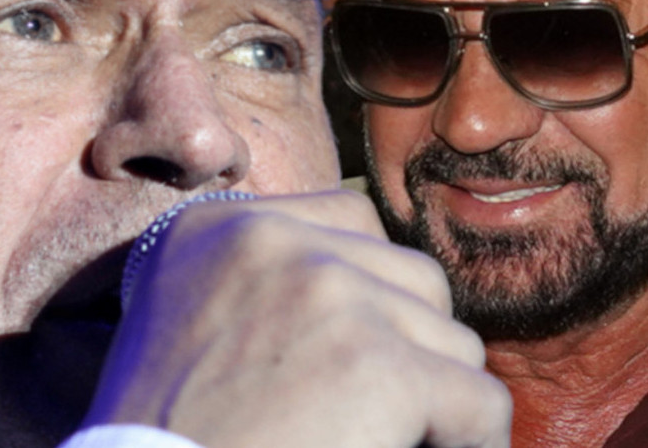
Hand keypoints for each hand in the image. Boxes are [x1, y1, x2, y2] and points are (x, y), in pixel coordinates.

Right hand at [84, 190, 510, 447]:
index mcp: (219, 227)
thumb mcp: (184, 325)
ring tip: (385, 437)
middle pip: (411, 277)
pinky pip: (479, 401)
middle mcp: (273, 241)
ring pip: (451, 340)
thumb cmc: (168, 432)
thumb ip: (260, 283)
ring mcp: (329, 295)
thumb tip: (366, 284)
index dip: (372, 293)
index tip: (356, 354)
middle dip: (410, 347)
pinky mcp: (378, 367)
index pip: (351, 222)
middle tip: (377, 408)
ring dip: (434, 399)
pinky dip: (470, 443)